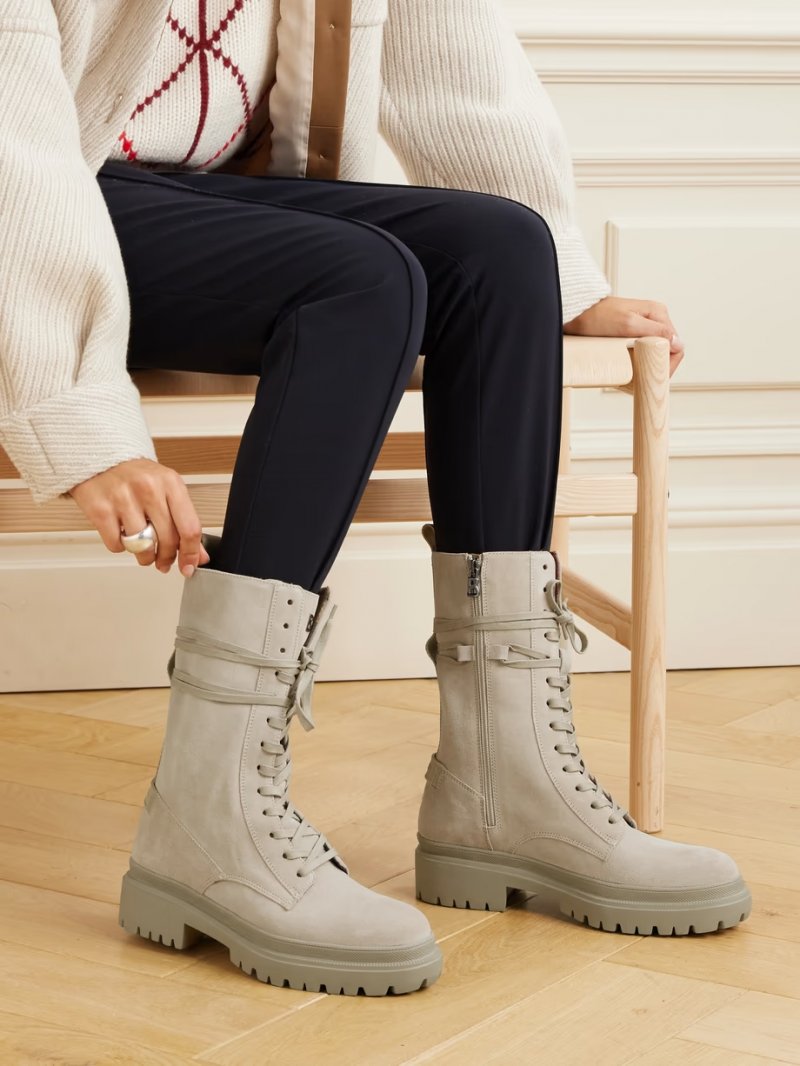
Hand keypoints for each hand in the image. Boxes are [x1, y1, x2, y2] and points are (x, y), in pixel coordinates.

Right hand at [68, 458, 210, 575]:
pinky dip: (119, 546)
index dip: (191, 553)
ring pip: (142, 547)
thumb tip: (199, 555)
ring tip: (141, 548)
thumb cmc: (135, 475)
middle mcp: (149, 489)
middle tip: (163, 561)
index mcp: (171, 483)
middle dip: (167, 558)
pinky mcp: (100, 509)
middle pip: (168, 540)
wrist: (100, 455)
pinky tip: (121, 533)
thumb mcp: (166, 490)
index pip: (189, 527)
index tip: (189, 567)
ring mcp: (123, 498)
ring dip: (144, 556)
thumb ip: (184, 521)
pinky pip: (116, 545)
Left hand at [564, 296, 684, 377]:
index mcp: (658, 313)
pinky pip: (643, 351)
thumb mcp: (628, 324)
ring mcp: (643, 326)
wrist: (575, 313)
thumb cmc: (597, 317)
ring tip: (636, 376)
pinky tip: (630, 369)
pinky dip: (638, 362)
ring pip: (654, 352)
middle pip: (666, 350)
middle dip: (658, 366)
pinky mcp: (632, 334)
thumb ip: (655, 331)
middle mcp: (653, 319)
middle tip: (643, 379)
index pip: (676, 345)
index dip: (669, 364)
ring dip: (648, 365)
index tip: (655, 376)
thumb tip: (677, 344)